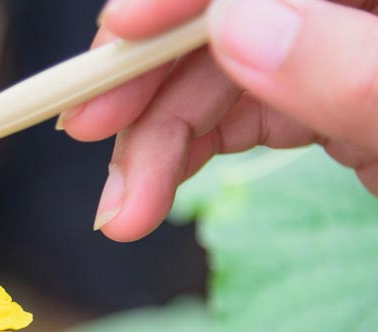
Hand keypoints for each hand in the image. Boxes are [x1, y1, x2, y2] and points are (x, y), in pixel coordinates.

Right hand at [62, 0, 377, 240]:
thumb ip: (345, 69)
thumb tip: (234, 23)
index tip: (121, 27)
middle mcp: (341, 12)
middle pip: (218, 23)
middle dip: (147, 82)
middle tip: (85, 130)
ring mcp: (323, 54)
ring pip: (209, 74)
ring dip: (150, 142)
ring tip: (121, 213)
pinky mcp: (308, 98)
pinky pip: (226, 113)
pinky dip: (178, 156)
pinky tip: (146, 195)